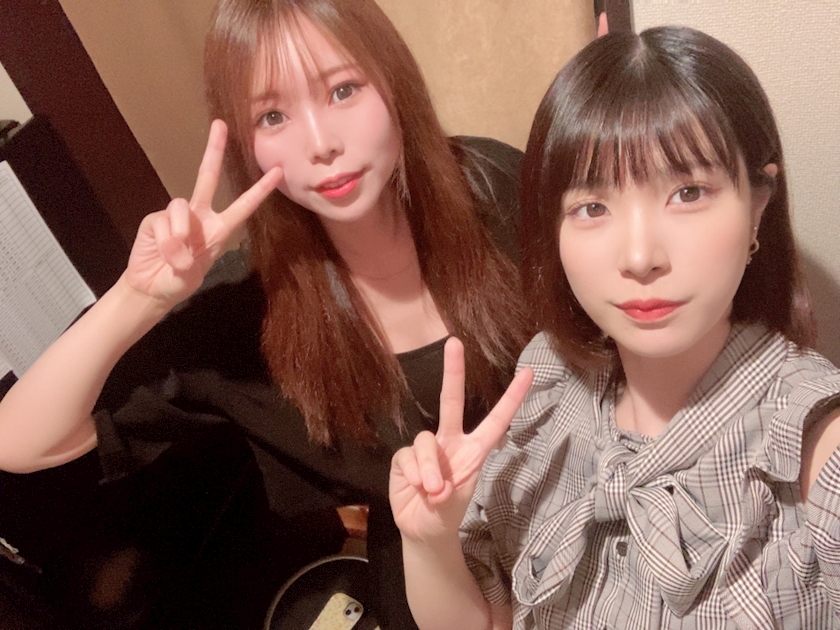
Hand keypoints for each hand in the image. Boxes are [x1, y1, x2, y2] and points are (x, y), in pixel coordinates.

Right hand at [124, 120, 282, 304]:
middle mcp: (199, 216)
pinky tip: (161, 253)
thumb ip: (187, 258)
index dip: (260, 190)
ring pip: (180, 207)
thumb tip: (177, 241)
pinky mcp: (155, 219)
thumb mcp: (192, 274)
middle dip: (214, 150)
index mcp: (219, 228)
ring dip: (178, 236)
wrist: (152, 289)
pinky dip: (164, 241)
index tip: (278, 172)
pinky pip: (162, 222)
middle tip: (220, 125)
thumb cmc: (179, 281)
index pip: (243, 206)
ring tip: (177, 259)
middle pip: (206, 176)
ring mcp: (176, 216)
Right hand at [389, 338, 532, 543]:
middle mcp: (450, 442)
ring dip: (430, 468)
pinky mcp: (404, 457)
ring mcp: (427, 448)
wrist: (422, 530)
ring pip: (426, 441)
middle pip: (452, 401)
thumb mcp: (453, 504)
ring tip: (433, 491)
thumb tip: (431, 481)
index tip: (529, 373)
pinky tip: (417, 488)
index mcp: (473, 451)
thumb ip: (445, 491)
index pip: (496, 420)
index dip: (512, 398)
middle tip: (454, 342)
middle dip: (453, 371)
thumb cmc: (446, 514)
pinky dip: (414, 474)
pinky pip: (408, 456)